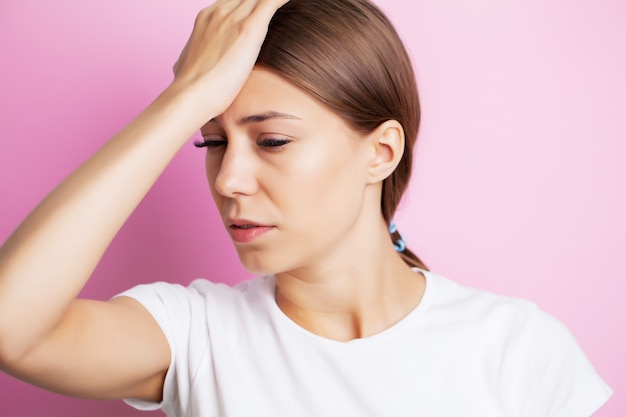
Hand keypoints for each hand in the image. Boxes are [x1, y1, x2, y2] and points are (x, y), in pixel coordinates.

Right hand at [171, 0, 288, 115]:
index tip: (256, 15)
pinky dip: (281, 0)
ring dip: (272, 3)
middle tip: (273, 9)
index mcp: (206, 19)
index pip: (233, 3)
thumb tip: (186, 66)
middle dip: (258, 4)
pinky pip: (270, 2)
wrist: (191, 95)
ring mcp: (233, 18)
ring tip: (285, 4)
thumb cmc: (190, 87)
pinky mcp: (248, 29)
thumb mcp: (187, 63)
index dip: (246, 8)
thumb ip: (195, 57)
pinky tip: (291, 0)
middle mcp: (219, 13)